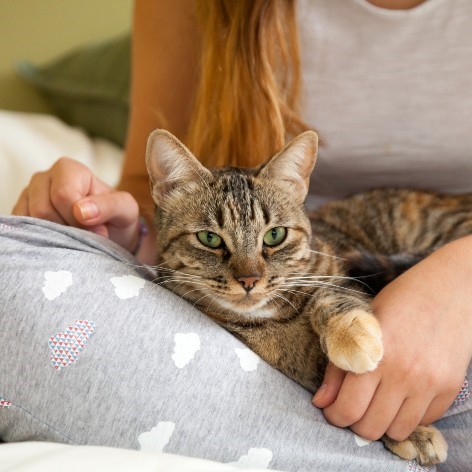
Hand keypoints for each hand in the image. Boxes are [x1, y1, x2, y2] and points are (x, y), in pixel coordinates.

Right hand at [12, 157, 140, 252]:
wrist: (109, 233)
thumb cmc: (117, 217)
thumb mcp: (126, 209)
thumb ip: (110, 206)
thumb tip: (81, 211)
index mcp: (68, 169)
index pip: (63, 195)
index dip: (80, 219)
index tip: (98, 230)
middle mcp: (44, 179)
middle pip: (44, 210)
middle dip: (69, 230)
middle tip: (87, 236)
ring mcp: (28, 197)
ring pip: (31, 223)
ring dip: (57, 237)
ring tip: (76, 238)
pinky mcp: (21, 217)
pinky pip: (22, 232)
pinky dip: (42, 242)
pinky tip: (60, 241)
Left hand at [313, 236, 471, 440]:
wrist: (446, 289)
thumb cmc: (396, 302)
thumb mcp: (358, 325)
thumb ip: (338, 366)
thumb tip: (320, 402)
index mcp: (373, 355)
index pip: (348, 409)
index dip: (334, 416)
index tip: (332, 409)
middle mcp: (403, 374)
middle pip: (370, 427)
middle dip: (354, 422)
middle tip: (352, 406)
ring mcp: (430, 383)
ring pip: (397, 431)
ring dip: (381, 423)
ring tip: (376, 402)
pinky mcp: (450, 387)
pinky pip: (423, 421)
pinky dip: (407, 416)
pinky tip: (400, 395)